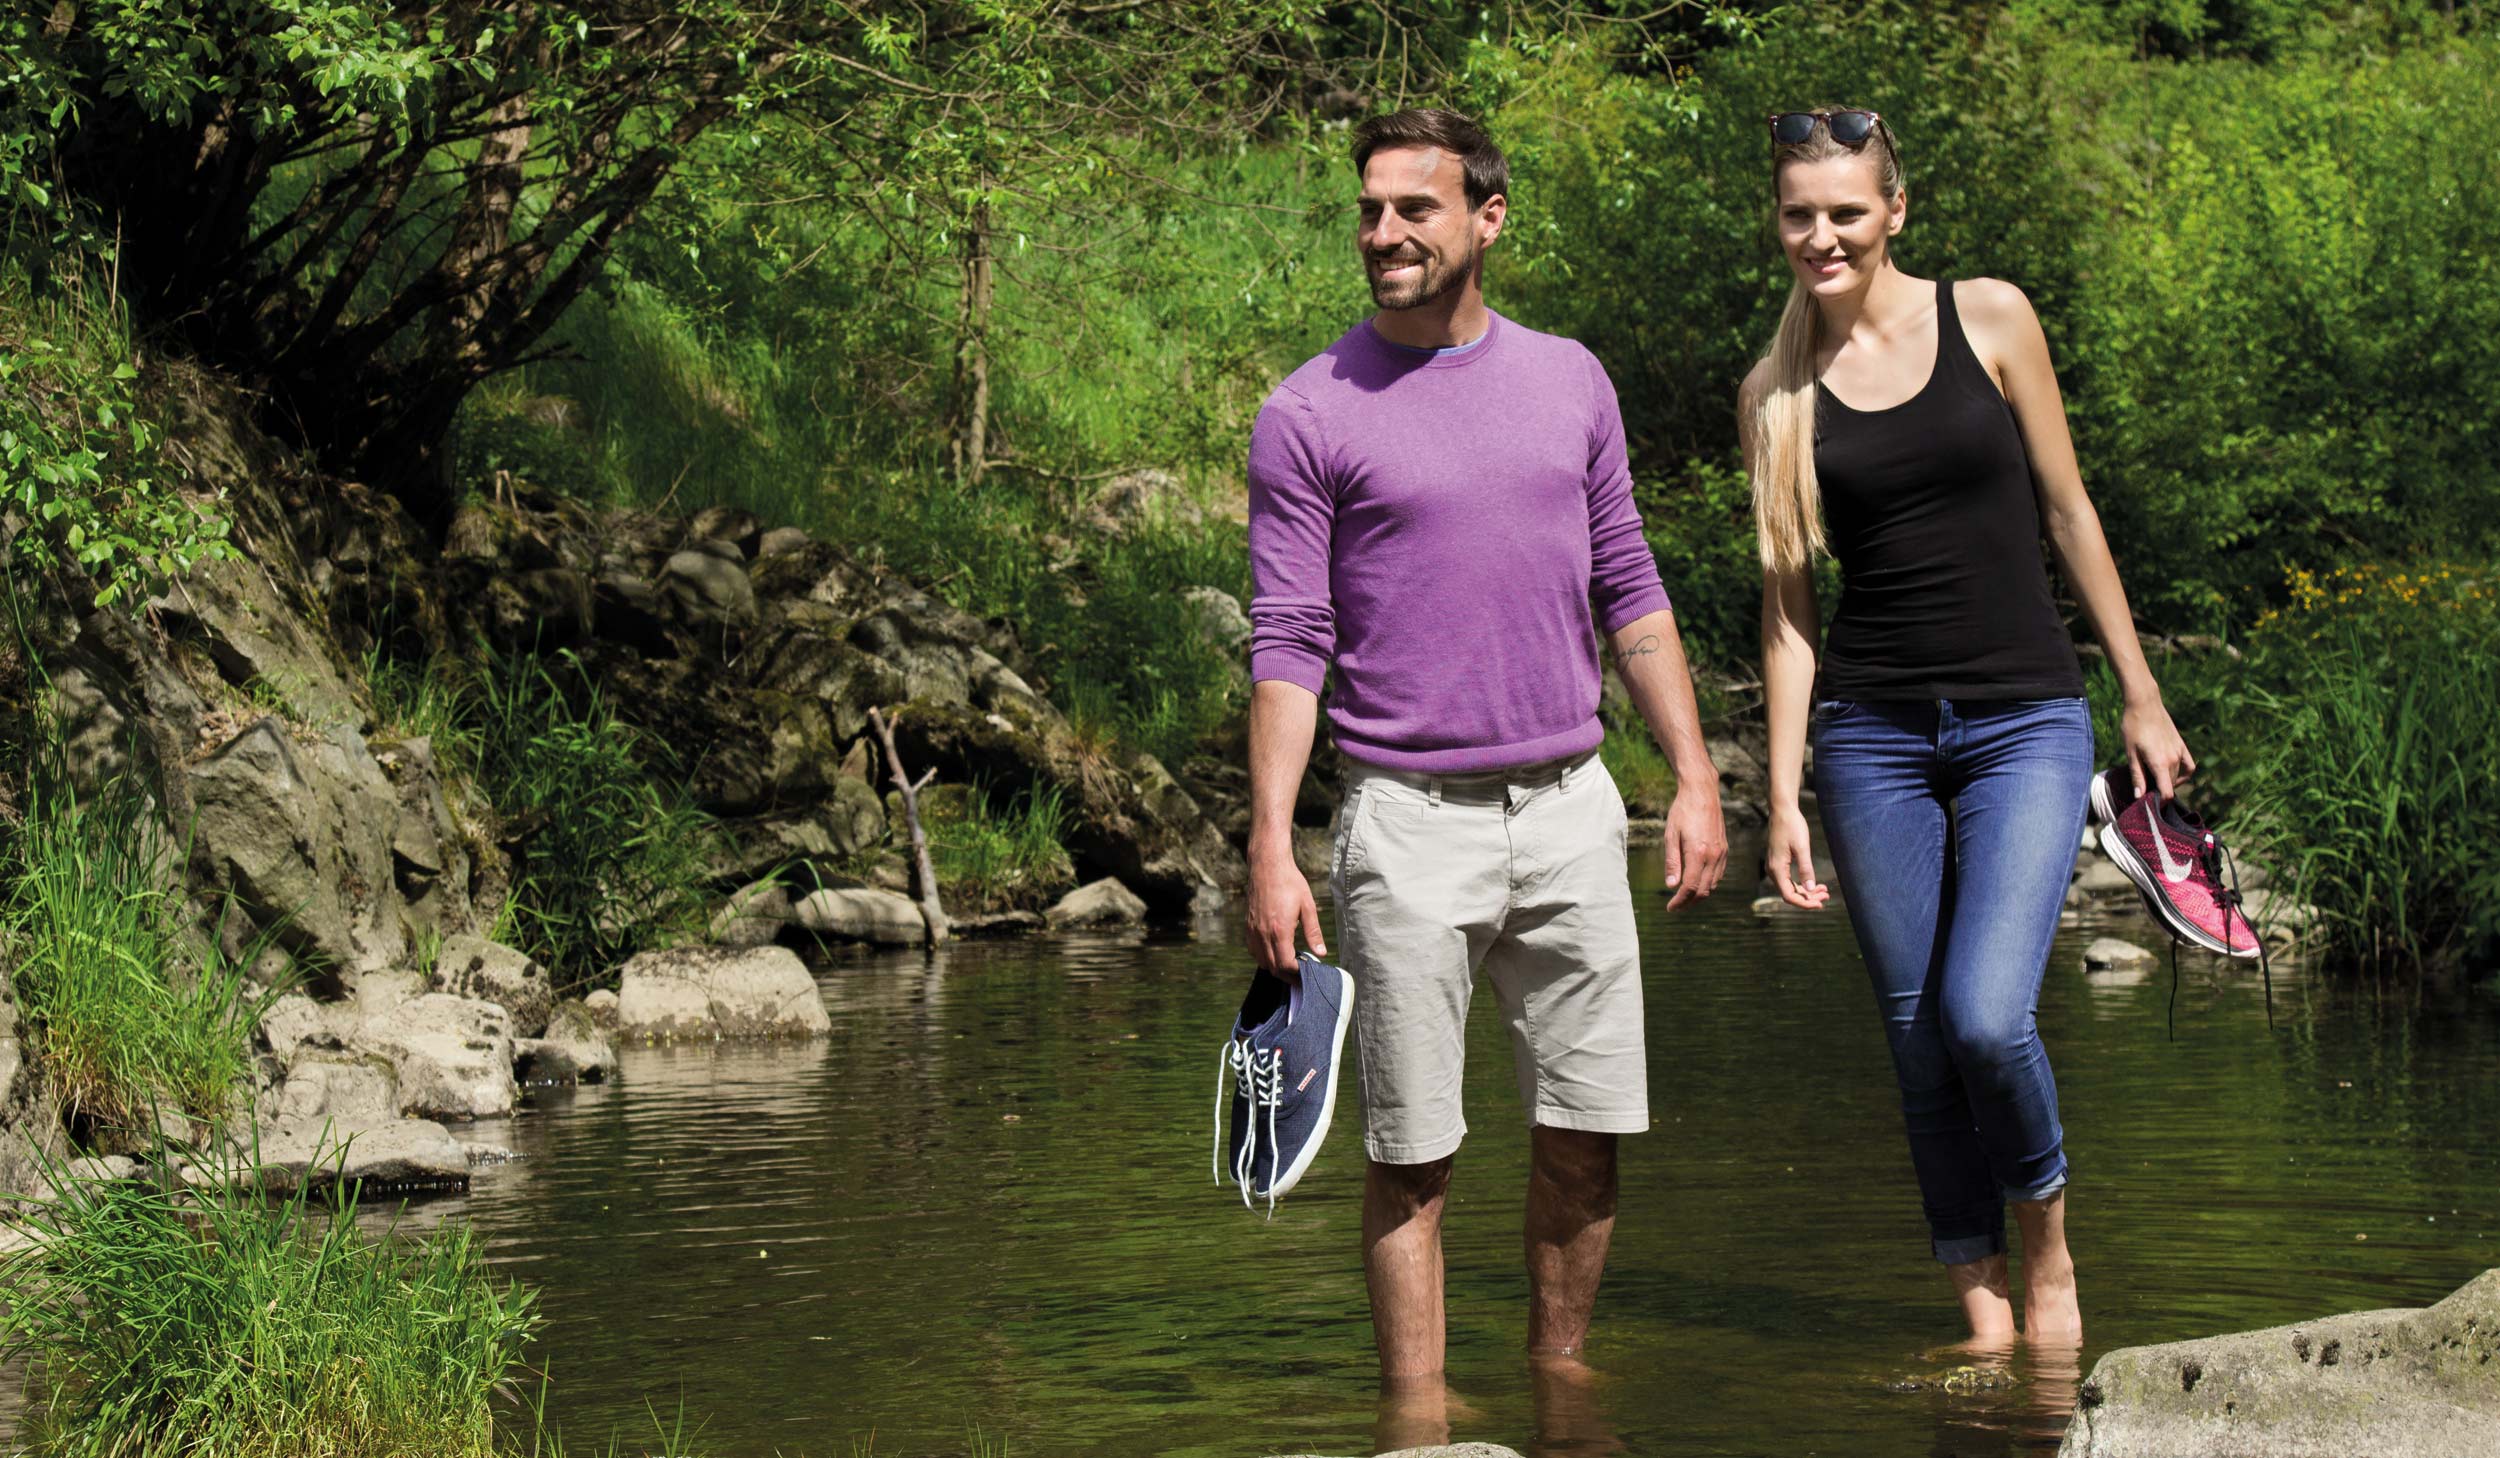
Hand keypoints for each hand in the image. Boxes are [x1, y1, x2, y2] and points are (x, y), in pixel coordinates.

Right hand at [1244, 842, 1324, 975]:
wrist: (1268, 865)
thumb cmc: (1290, 882)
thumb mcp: (1308, 906)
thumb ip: (1313, 932)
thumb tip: (1321, 953)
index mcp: (1280, 930)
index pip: (1286, 965)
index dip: (1296, 974)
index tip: (1306, 974)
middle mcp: (1263, 934)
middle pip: (1273, 967)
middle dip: (1287, 975)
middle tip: (1300, 975)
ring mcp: (1253, 930)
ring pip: (1261, 961)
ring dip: (1274, 966)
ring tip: (1289, 963)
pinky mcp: (1248, 926)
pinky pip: (1253, 950)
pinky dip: (1263, 956)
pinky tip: (1275, 950)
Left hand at [1661, 783, 1727, 911]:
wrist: (1702, 792)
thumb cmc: (1682, 811)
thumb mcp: (1670, 835)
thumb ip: (1672, 862)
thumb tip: (1671, 885)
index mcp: (1698, 853)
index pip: (1690, 887)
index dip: (1680, 901)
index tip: (1670, 908)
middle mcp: (1713, 856)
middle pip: (1703, 890)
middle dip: (1689, 902)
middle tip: (1675, 907)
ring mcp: (1721, 853)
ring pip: (1712, 884)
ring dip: (1699, 894)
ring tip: (1684, 897)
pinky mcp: (1724, 849)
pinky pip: (1718, 874)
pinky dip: (1708, 883)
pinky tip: (1697, 882)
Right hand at [1764, 805, 1829, 910]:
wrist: (1782, 811)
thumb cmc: (1792, 826)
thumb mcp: (1802, 847)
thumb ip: (1806, 868)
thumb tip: (1811, 888)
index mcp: (1777, 869)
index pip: (1789, 896)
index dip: (1805, 903)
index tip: (1820, 904)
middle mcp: (1773, 871)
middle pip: (1790, 894)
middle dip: (1808, 898)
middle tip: (1827, 896)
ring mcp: (1774, 867)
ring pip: (1790, 888)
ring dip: (1806, 892)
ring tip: (1824, 891)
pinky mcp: (1778, 863)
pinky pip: (1789, 880)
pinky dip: (1802, 884)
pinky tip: (1815, 883)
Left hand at [2121, 695, 2195, 801]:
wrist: (2144, 704)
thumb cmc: (2133, 728)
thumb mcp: (2130, 753)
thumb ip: (2137, 776)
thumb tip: (2139, 797)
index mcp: (2160, 764)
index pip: (2167, 793)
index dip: (2159, 802)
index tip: (2149, 804)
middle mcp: (2174, 760)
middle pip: (2170, 785)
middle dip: (2158, 791)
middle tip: (2143, 788)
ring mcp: (2180, 752)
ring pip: (2178, 776)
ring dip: (2168, 782)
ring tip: (2152, 780)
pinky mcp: (2182, 745)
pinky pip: (2189, 766)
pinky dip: (2184, 774)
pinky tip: (2172, 775)